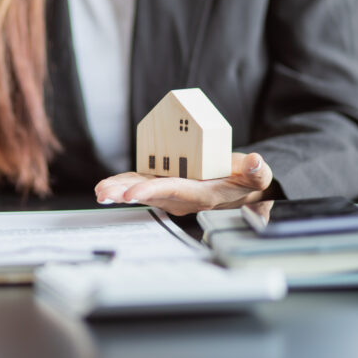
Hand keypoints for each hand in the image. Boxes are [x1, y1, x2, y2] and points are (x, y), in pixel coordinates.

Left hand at [94, 153, 272, 215]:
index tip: (131, 193)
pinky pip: (141, 183)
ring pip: (142, 190)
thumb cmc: (246, 182)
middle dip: (125, 193)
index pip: (173, 191)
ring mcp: (171, 191)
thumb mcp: (258, 177)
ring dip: (119, 190)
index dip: (151, 191)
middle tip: (103, 193)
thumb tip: (256, 162)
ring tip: (100, 191)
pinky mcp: (165, 183)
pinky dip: (124, 184)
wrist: (240, 190)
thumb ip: (257, 171)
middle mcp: (182, 196)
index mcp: (201, 193)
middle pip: (149, 194)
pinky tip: (108, 185)